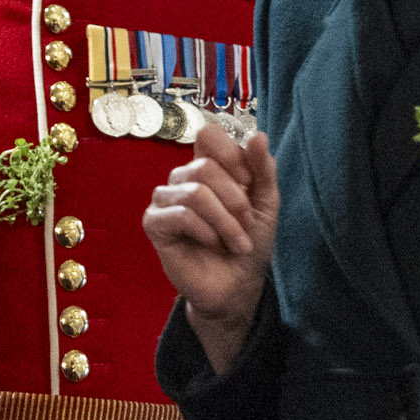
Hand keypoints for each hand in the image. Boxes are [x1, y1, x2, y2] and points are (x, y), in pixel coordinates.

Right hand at [144, 126, 279, 371]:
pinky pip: (179, 214)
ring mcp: (165, 199)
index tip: (249, 184)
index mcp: (208, 166)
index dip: (232, 155)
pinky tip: (212, 244)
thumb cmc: (248, 242)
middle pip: (205, 166)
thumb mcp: (265, 203)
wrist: (237, 285)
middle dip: (235, 200)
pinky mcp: (154, 223)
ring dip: (225, 221)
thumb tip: (257, 135)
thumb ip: (263, 169)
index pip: (208, 135)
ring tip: (236, 242)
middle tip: (246, 224)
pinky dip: (205, 231)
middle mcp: (183, 178)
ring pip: (195, 191)